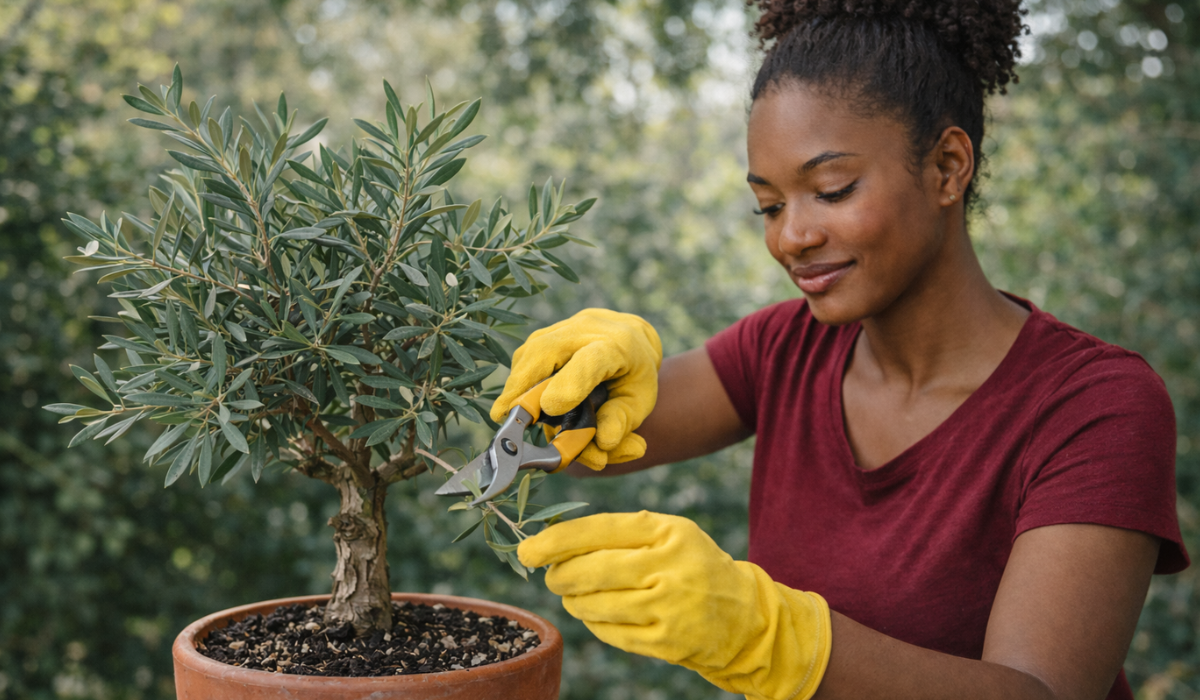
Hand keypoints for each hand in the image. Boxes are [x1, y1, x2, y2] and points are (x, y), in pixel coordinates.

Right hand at [490, 309, 661, 469]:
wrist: (631, 336)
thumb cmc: (634, 375)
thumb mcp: (640, 400)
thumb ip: (622, 421)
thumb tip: (603, 443)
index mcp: (618, 346)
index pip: (593, 361)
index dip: (571, 383)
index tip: (550, 407)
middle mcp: (588, 330)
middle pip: (547, 349)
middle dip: (523, 383)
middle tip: (505, 415)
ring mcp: (564, 327)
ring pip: (530, 351)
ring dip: (517, 384)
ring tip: (508, 412)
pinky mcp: (546, 333)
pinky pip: (526, 355)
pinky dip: (518, 379)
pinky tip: (518, 399)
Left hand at [518, 511, 831, 699]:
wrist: (743, 616)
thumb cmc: (692, 566)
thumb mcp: (669, 534)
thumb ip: (619, 533)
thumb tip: (555, 543)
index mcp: (668, 533)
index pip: (599, 531)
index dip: (557, 540)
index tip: (528, 548)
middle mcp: (669, 568)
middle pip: (591, 571)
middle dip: (559, 574)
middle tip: (550, 575)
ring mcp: (667, 608)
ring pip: (594, 605)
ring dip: (574, 600)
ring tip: (576, 594)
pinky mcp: (664, 642)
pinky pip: (608, 632)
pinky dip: (594, 623)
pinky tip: (598, 614)